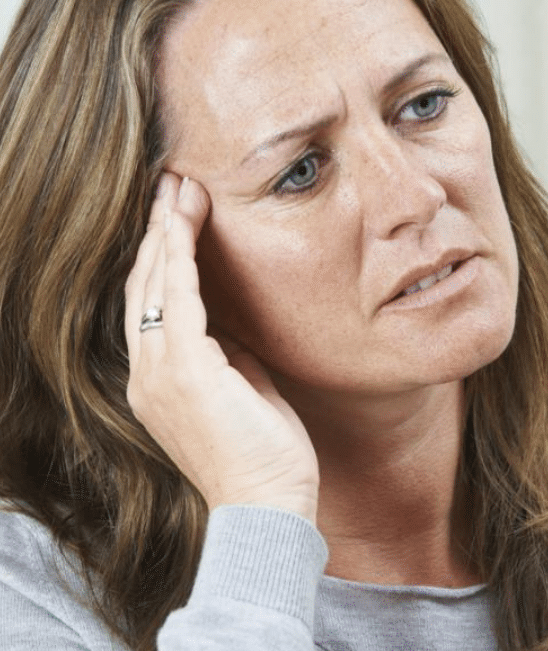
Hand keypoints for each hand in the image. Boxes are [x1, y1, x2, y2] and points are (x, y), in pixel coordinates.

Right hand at [124, 173, 319, 523]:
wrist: (267, 503)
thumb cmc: (263, 453)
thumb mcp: (241, 393)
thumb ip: (227, 357)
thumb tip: (230, 328)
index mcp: (158, 380)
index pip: (151, 304)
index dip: (160, 256)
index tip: (174, 214)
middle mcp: (146, 373)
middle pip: (142, 284)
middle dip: (157, 230)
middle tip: (171, 183)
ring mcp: (158, 372)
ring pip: (153, 282)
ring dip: (166, 229)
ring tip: (177, 186)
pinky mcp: (183, 370)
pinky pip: (176, 296)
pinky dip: (180, 253)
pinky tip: (185, 218)